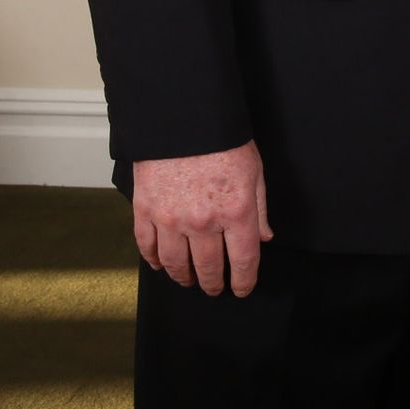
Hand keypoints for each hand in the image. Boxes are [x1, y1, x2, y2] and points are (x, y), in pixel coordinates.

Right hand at [131, 139, 271, 296]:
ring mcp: (170, 219)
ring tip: (190, 281)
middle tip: (215, 289)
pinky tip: (161, 265)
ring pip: (176, 263)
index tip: (243, 289)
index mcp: (236, 212)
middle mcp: (203, 222)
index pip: (243, 259)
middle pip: (209, 267)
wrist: (184, 120)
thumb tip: (264, 238)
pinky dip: (154, 261)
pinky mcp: (145, 211)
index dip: (244, 280)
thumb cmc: (224, 142)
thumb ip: (260, 209)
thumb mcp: (255, 172)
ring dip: (184, 277)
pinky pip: (147, 246)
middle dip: (214, 283)